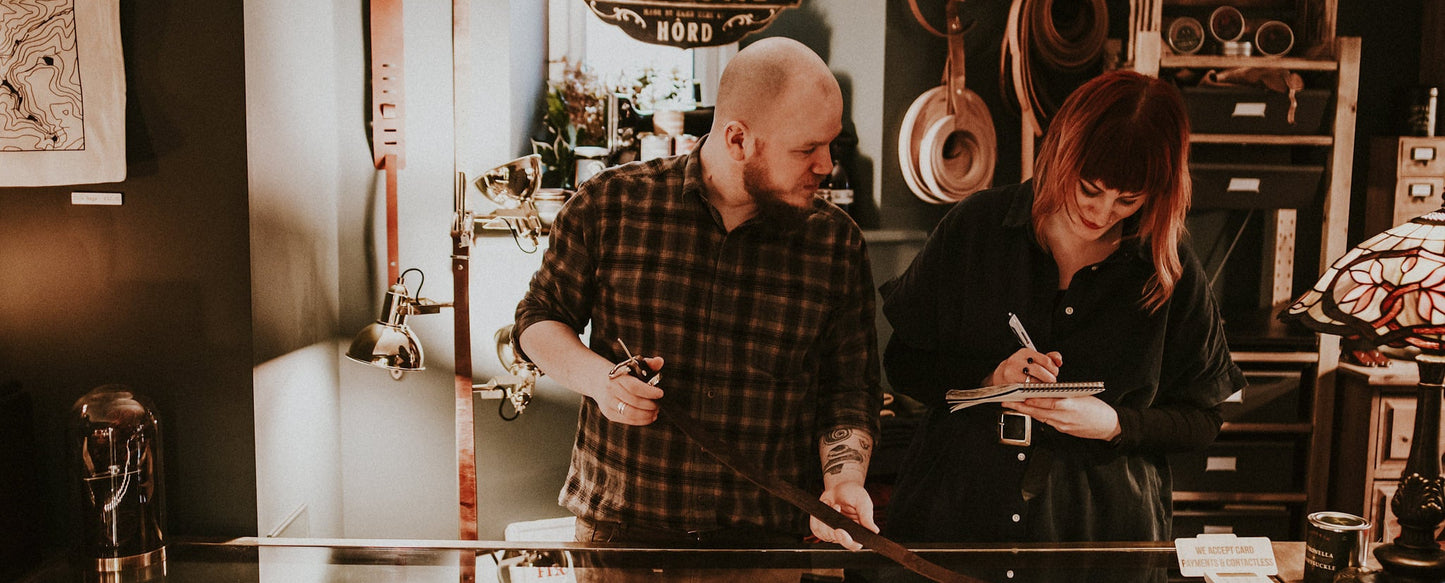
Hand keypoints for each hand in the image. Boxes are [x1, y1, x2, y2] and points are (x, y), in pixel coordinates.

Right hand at [599, 357, 664, 425]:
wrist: (597, 380)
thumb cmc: (621, 374)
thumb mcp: (632, 365)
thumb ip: (648, 363)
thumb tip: (660, 361)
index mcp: (618, 377)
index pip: (634, 386)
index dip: (649, 391)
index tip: (660, 393)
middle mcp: (611, 390)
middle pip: (634, 401)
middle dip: (650, 405)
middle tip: (659, 405)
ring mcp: (608, 403)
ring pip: (630, 413)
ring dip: (646, 415)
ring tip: (655, 412)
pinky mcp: (608, 413)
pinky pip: (626, 420)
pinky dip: (640, 421)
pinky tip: (649, 417)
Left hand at [809, 481, 877, 550]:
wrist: (841, 486)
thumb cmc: (854, 494)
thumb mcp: (863, 502)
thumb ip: (867, 517)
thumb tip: (875, 531)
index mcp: (858, 531)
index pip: (854, 545)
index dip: (847, 541)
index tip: (840, 531)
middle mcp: (845, 534)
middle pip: (837, 540)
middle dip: (832, 526)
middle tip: (836, 507)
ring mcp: (832, 532)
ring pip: (824, 534)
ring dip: (826, 518)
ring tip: (835, 503)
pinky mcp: (821, 528)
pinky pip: (815, 528)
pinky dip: (818, 516)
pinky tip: (827, 504)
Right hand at [988, 349, 1062, 384]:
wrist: (1000, 376)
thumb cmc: (1020, 368)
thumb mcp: (1033, 359)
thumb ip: (1049, 358)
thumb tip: (1059, 361)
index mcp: (1024, 352)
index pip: (1046, 360)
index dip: (1054, 369)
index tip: (1054, 373)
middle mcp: (1017, 361)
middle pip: (1041, 371)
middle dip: (1049, 379)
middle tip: (1051, 382)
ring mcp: (1012, 373)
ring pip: (1034, 382)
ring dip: (1042, 386)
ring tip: (1043, 386)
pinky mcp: (1010, 384)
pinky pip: (1027, 390)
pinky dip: (1034, 392)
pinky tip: (1036, 391)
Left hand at [1003, 395, 1120, 440]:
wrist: (1108, 426)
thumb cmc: (1097, 409)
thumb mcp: (1082, 396)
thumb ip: (1065, 394)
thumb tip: (1049, 389)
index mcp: (1071, 405)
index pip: (1048, 402)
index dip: (1034, 400)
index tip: (1022, 397)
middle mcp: (1065, 417)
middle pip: (1039, 412)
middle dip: (1022, 407)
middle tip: (1008, 402)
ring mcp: (1063, 425)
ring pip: (1040, 417)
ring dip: (1027, 412)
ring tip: (1014, 406)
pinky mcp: (1063, 430)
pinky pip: (1047, 421)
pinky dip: (1038, 415)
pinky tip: (1030, 412)